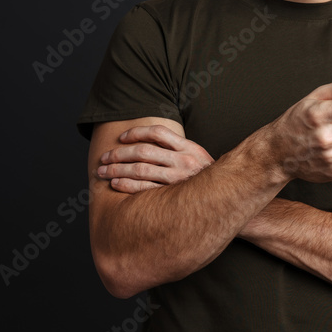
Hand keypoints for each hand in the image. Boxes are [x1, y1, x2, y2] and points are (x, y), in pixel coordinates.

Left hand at [95, 124, 213, 192]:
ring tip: (103, 172)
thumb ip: (178, 149)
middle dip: (119, 154)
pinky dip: (126, 185)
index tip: (122, 138)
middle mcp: (184, 161)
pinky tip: (115, 184)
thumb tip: (150, 140)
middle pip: (143, 151)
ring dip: (117, 170)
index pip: (158, 132)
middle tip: (104, 158)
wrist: (228, 198)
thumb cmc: (208, 179)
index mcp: (189, 147)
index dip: (136, 133)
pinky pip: (144, 189)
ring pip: (140, 170)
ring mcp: (179, 179)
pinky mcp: (173, 196)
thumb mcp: (199, 157)